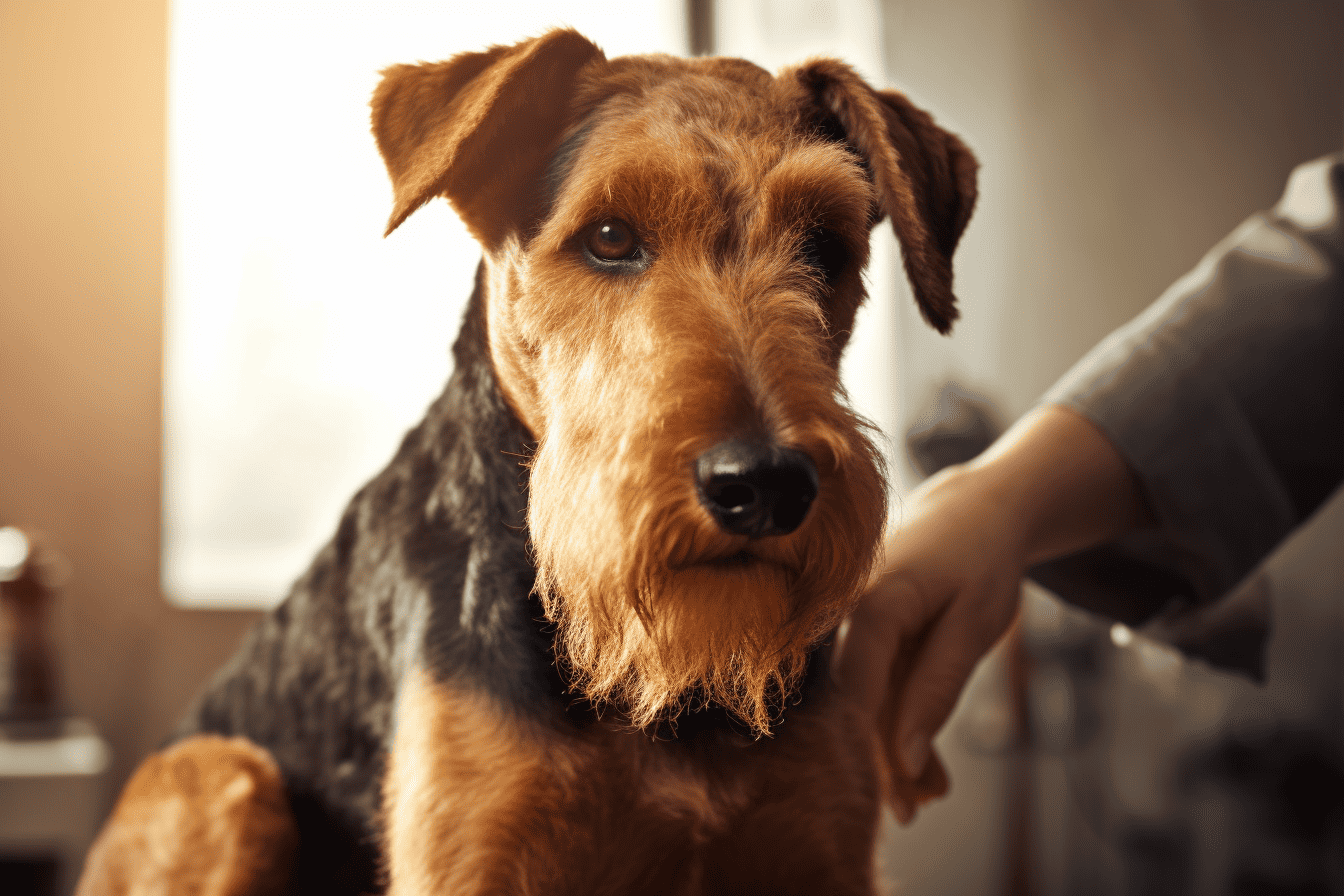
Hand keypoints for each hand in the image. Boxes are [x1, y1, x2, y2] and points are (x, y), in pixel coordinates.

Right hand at [837, 464, 1025, 822]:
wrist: (975, 508)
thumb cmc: (980, 559)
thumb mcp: (973, 625)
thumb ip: (936, 688)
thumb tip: (902, 755)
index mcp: (872, 604)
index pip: (854, 690)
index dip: (866, 745)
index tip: (883, 794)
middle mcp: (847, 613)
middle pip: (855, 702)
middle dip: (884, 758)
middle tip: (915, 808)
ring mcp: (852, 621)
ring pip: (865, 698)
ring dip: (893, 746)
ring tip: (927, 795)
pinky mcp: (864, 630)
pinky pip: (875, 682)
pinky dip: (898, 718)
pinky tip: (922, 762)